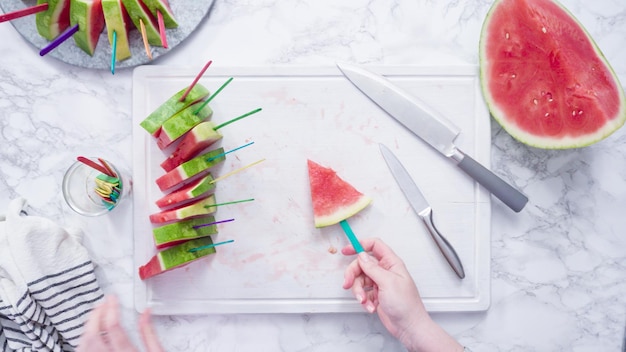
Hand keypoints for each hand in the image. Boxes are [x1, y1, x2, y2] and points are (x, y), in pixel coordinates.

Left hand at [77, 295, 163, 351]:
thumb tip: (145, 313)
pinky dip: (85, 343)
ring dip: (86, 329)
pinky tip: (92, 337)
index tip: (112, 299)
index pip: (113, 327)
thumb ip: (149, 333)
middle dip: (94, 316)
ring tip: (95, 318)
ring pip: (83, 346)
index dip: (110, 308)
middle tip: (101, 304)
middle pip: (92, 336)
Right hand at [342, 238, 462, 351]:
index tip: (347, 250)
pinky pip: (363, 292)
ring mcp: (380, 283)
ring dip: (358, 291)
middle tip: (348, 283)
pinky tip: (371, 306)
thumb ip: (372, 268)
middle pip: (362, 264)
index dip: (359, 245)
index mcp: (391, 263)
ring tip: (364, 300)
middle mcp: (385, 271)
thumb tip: (361, 256)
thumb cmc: (407, 305)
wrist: (408, 326)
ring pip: (360, 280)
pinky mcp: (376, 295)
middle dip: (353, 274)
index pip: (374, 246)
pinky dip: (364, 300)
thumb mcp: (388, 282)